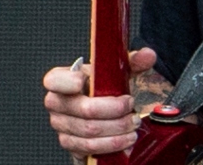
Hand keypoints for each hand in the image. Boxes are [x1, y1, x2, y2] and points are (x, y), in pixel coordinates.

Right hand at [43, 48, 158, 159]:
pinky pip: (90, 147)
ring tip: (133, 123)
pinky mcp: (69, 143)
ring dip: (118, 128)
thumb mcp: (116, 71)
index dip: (68, 81)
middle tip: (131, 106)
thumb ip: (132, 61)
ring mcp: (61, 124)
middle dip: (115, 110)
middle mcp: (57, 103)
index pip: (54, 80)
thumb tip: (147, 55)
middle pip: (85, 109)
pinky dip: (112, 144)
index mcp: (61, 79)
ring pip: (90, 131)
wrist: (98, 110)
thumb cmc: (102, 87)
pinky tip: (125, 138)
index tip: (85, 80)